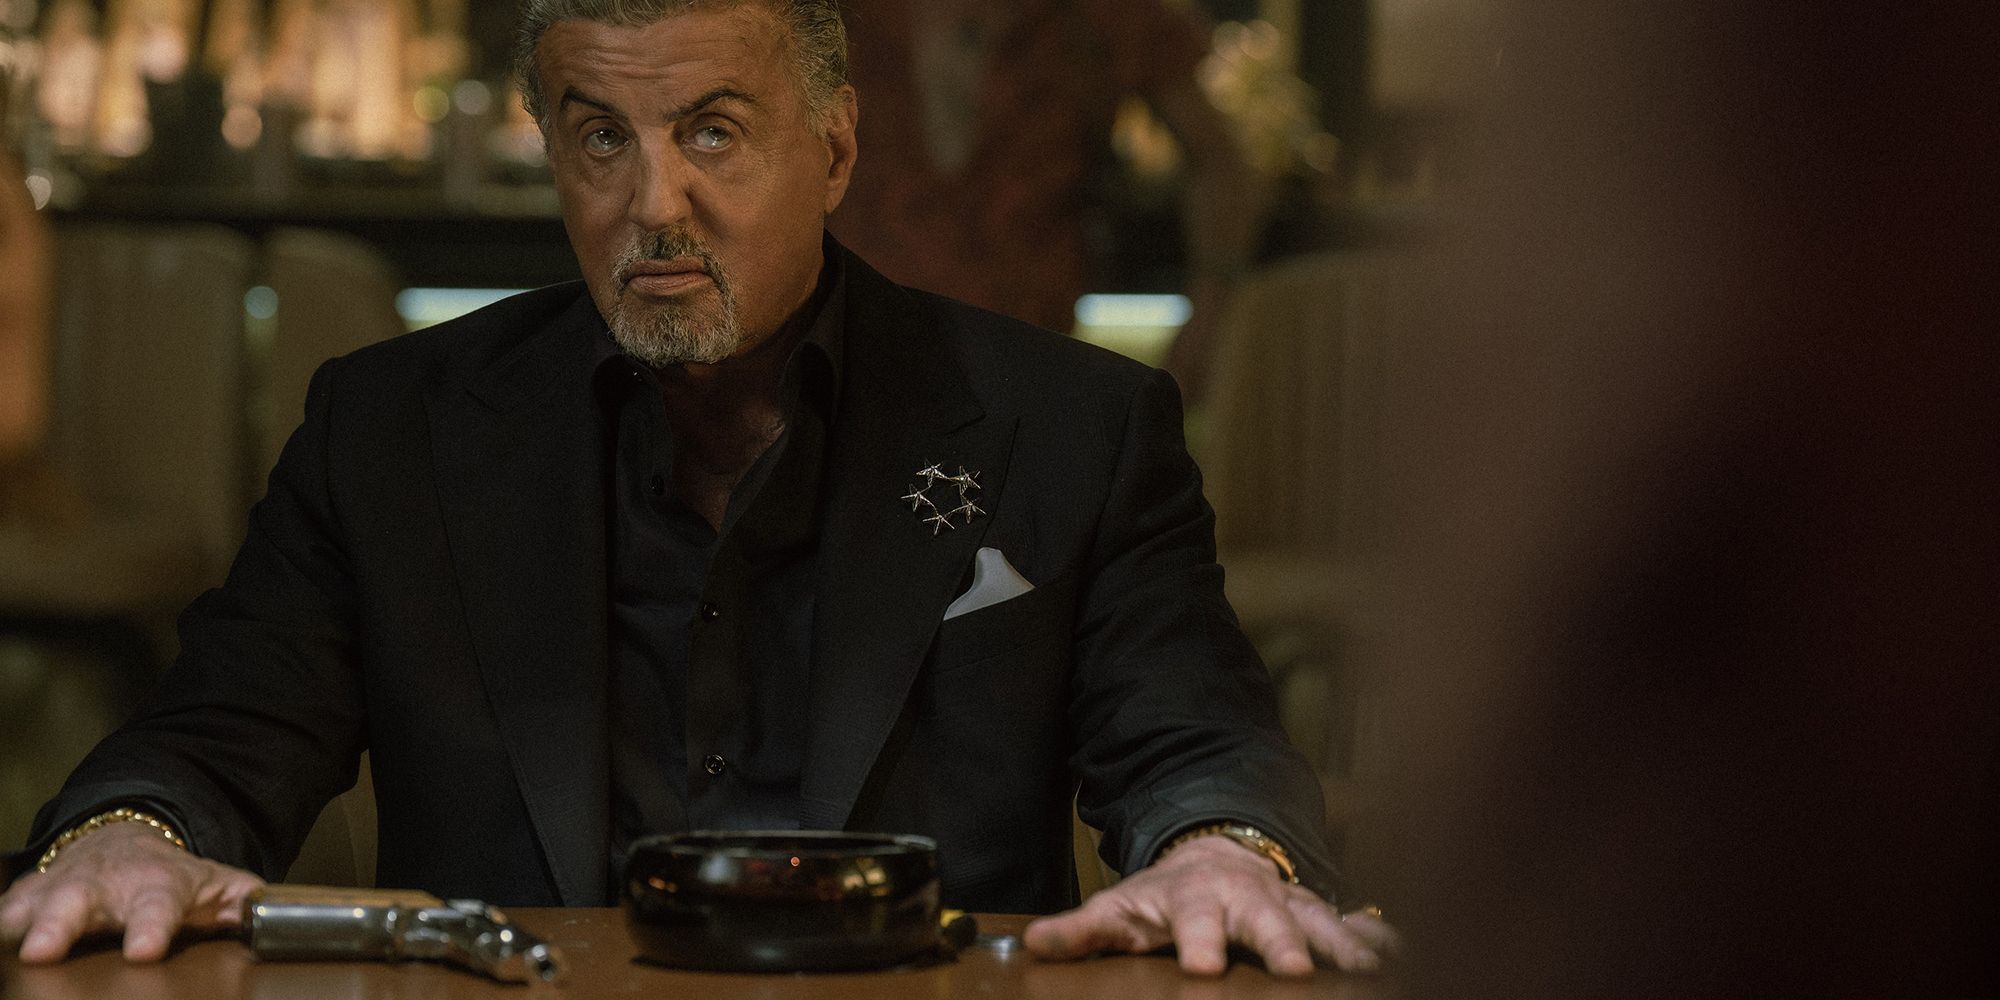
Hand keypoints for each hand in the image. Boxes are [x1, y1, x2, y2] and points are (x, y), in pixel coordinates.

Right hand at [0, 821, 264, 962]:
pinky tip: (1, 938)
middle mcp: (102, 883)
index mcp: (156, 885)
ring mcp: (61, 886)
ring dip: (20, 924)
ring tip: (14, 948)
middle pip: (76, 902)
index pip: (157, 906)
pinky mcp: (29, 893)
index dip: (151, 927)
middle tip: (43, 951)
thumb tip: (267, 918)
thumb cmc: (171, 877)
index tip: (143, 951)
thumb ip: (243, 902)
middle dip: (57, 925)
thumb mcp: (216, 884)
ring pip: (32, 903)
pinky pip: (10, 906)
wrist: (124, 841)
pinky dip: (4, 921)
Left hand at [1023, 834, 1398, 975]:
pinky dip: (1377, 935)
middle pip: (1267, 919)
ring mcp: (1286, 901)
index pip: (1194, 920)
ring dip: (1342, 944)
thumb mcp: (1118, 908)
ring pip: (1318, 920)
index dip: (1200, 942)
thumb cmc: (1164, 894)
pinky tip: (1400, 954)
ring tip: (1369, 970)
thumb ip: (1081, 930)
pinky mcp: (1316, 910)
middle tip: (1297, 971)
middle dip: (1284, 942)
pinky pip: (1351, 921)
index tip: (1204, 968)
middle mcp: (1246, 897)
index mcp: (1194, 899)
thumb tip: (1033, 943)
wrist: (1215, 852)